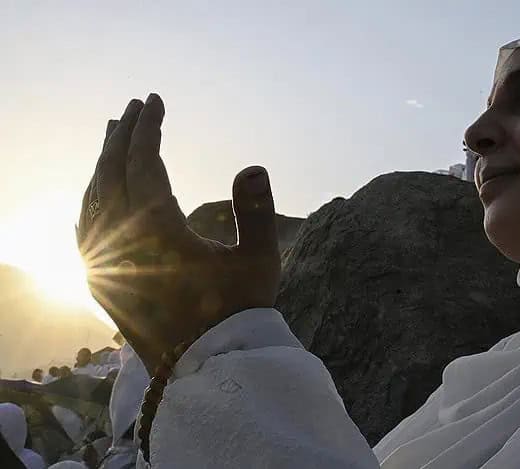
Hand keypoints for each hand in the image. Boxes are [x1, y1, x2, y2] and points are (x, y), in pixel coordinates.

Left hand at [77, 94, 280, 373]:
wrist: (206, 368)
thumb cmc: (238, 315)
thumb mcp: (259, 262)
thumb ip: (258, 212)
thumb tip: (253, 166)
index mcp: (159, 233)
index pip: (143, 165)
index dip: (148, 130)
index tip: (155, 101)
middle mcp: (122, 245)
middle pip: (110, 176)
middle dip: (121, 138)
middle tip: (133, 109)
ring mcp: (105, 266)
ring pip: (93, 201)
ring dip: (102, 166)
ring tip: (112, 139)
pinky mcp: (101, 285)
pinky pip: (85, 231)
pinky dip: (91, 201)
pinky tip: (96, 195)